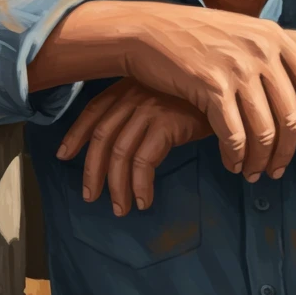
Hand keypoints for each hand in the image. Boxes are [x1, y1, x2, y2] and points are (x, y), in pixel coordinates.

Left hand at [57, 79, 211, 215]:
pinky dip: (140, 185)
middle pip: (102, 136)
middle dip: (92, 170)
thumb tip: (120, 145)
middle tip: (90, 196)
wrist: (231, 93)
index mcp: (128, 86)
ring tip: (121, 208)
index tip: (64, 155)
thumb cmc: (199, 99)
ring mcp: (150, 108)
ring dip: (117, 186)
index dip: (76, 134)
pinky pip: (144, 161)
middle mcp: (134, 94)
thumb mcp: (164, 97)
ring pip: (120, 153)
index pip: (93, 111)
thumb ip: (141, 112)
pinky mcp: (167, 123)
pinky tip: (143, 200)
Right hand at [119, 2, 295, 181]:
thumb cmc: (192, 35)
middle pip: (289, 115)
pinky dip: (236, 156)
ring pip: (264, 131)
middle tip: (277, 170)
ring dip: (260, 160)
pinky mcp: (212, 87)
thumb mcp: (239, 31)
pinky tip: (231, 164)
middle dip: (287, 150)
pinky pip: (234, 135)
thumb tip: (291, 84)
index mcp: (273, 36)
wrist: (148, 30)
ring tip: (253, 173)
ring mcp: (238, 68)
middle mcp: (261, 51)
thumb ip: (265, 52)